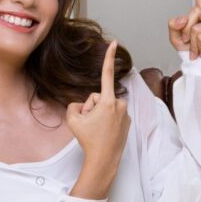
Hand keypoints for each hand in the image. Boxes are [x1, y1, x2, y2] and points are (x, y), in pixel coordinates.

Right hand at [66, 40, 129, 197]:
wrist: (104, 159)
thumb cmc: (89, 140)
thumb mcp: (73, 119)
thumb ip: (75, 104)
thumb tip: (83, 104)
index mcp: (107, 100)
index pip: (106, 73)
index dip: (109, 57)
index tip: (114, 42)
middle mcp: (119, 104)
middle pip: (98, 97)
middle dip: (91, 107)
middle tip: (90, 124)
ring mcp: (125, 113)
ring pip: (105, 106)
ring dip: (98, 114)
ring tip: (97, 129)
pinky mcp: (127, 121)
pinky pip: (112, 115)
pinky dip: (106, 121)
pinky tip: (104, 132)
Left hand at [168, 0, 200, 59]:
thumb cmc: (193, 53)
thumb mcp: (177, 38)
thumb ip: (174, 26)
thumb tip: (181, 19)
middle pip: (192, 12)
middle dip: (185, 31)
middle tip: (191, 44)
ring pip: (194, 27)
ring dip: (191, 43)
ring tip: (198, 49)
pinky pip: (199, 36)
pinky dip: (197, 47)